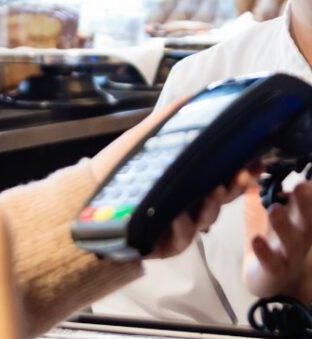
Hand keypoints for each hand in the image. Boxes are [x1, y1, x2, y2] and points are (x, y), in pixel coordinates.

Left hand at [90, 99, 256, 259]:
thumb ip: (171, 118)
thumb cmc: (119, 166)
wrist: (85, 192)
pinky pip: (181, 240)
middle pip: (222, 199)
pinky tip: (180, 216)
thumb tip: (195, 94)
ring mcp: (177, 225)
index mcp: (189, 179)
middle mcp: (187, 203)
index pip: (224, 176)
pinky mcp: (162, 244)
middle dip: (235, 188)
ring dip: (212, 206)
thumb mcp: (145, 138)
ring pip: (206, 220)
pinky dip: (183, 228)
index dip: (242, 169)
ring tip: (213, 192)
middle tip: (242, 176)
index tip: (253, 159)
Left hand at [244, 181, 311, 301]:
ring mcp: (290, 256)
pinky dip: (265, 252)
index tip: (308, 176)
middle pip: (309, 220)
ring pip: (292, 242)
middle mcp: (300, 236)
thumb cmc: (270, 240)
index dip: (311, 191)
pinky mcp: (275, 271)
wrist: (266, 280)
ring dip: (284, 225)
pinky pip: (272, 263)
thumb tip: (252, 164)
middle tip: (301, 186)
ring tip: (274, 209)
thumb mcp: (263, 212)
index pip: (310, 203)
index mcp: (300, 220)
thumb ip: (260, 191)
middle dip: (307, 204)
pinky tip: (257, 239)